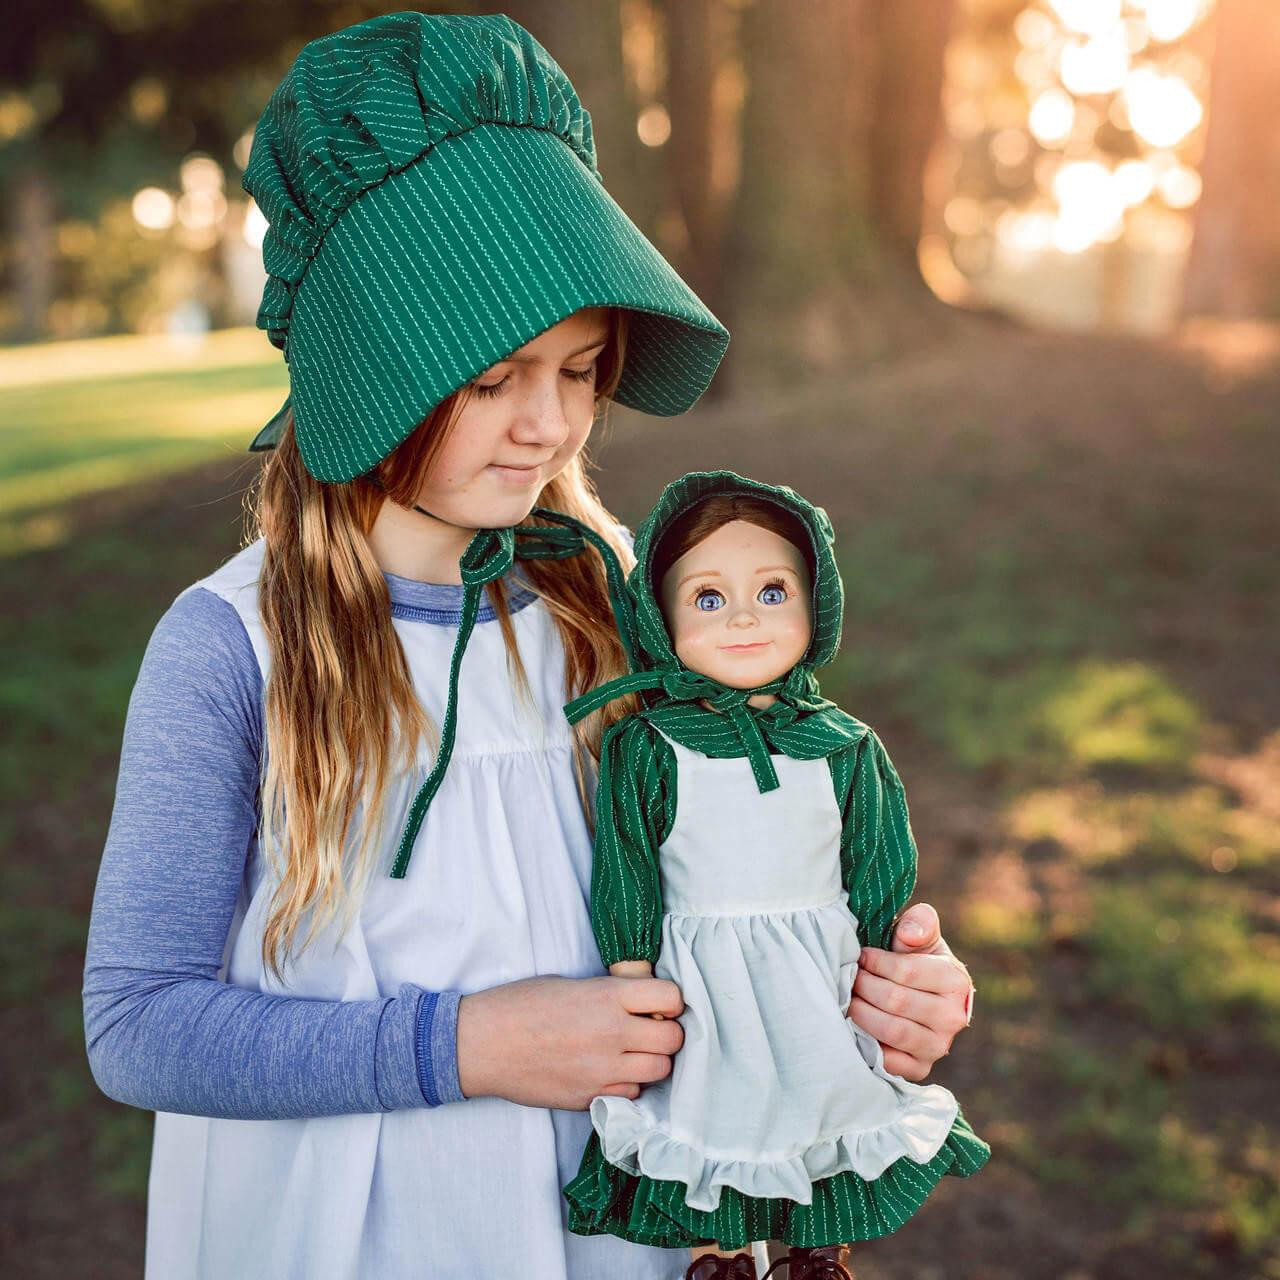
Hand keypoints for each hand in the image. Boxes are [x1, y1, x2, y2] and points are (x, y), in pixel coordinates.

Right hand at [456, 974, 684, 1109]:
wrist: (482, 1043)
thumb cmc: (520, 1005)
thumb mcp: (571, 984)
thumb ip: (611, 994)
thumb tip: (643, 1003)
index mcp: (607, 996)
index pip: (672, 998)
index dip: (670, 1001)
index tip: (658, 1003)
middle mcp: (612, 1033)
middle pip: (673, 1040)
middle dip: (667, 1034)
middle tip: (649, 1029)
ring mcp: (602, 1070)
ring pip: (658, 1071)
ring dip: (652, 1060)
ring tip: (631, 1052)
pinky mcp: (589, 1098)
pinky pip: (631, 1093)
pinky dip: (629, 1084)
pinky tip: (610, 1071)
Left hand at [846, 902, 974, 1081]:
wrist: (921, 996)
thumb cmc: (915, 959)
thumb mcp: (919, 935)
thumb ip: (919, 923)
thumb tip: (910, 935)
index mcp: (955, 980)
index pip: (906, 972)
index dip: (875, 962)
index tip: (860, 955)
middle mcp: (953, 1017)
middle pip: (896, 1001)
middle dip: (864, 986)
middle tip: (849, 976)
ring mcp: (939, 1046)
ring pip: (892, 1030)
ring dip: (861, 1012)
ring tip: (849, 998)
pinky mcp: (921, 1068)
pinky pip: (890, 1062)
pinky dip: (868, 1044)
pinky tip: (855, 1025)